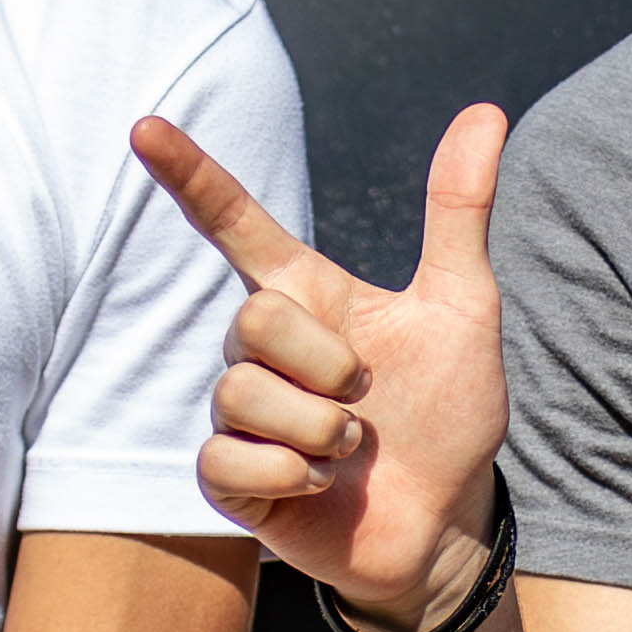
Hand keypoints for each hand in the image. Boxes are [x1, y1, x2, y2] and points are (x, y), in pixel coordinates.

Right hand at [133, 105, 510, 631]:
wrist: (448, 520)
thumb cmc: (450, 412)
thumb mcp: (464, 307)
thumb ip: (458, 211)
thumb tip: (486, 111)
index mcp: (308, 295)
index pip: (234, 223)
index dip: (190, 175)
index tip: (145, 127)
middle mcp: (262, 348)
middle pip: (251, 318)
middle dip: (325, 362)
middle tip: (366, 397)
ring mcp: (241, 414)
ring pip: (240, 392)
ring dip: (318, 427)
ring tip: (350, 449)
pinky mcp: (230, 477)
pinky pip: (227, 458)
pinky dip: (289, 473)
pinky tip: (318, 485)